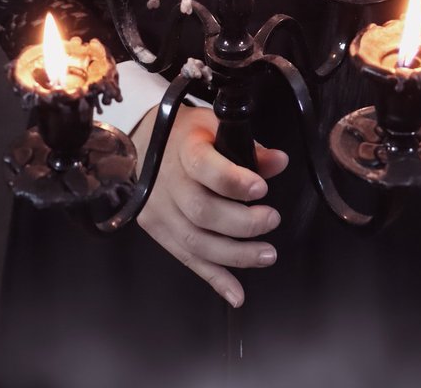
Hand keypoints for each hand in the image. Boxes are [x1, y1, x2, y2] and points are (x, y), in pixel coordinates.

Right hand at [131, 103, 288, 306]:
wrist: (140, 144)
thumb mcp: (215, 126)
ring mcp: (159, 209)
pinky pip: (187, 259)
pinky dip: (214, 279)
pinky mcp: (157, 230)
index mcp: (184, 147)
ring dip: (235, 255)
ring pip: (195, 241)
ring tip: (267, 254)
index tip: (261, 189)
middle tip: (272, 220)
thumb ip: (249, 147)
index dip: (234, 181)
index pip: (204, 167)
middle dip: (242, 223)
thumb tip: (279, 162)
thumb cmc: (186, 134)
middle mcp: (168, 181)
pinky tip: (236, 294)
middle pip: (201, 210)